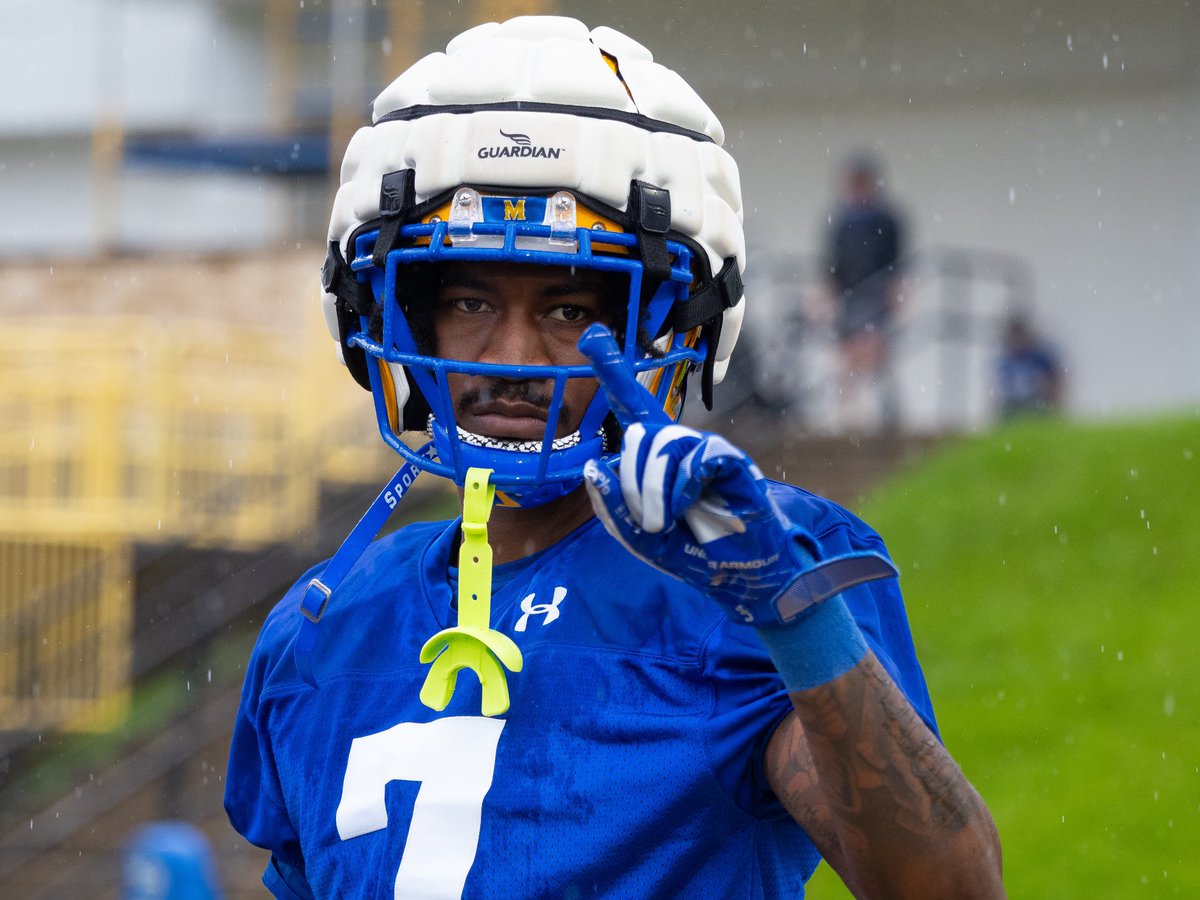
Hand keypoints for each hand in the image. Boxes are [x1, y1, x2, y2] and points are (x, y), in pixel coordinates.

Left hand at [578, 324, 894, 625]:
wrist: (743, 579)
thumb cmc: (694, 554)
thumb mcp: (641, 539)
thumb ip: (613, 508)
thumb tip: (592, 466)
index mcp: (656, 460)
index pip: (632, 406)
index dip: (612, 371)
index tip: (591, 335)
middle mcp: (681, 447)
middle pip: (639, 434)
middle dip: (632, 483)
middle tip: (649, 522)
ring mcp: (708, 452)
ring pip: (664, 442)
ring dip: (654, 491)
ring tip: (667, 522)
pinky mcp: (735, 463)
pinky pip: (700, 455)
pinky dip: (686, 485)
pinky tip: (693, 506)